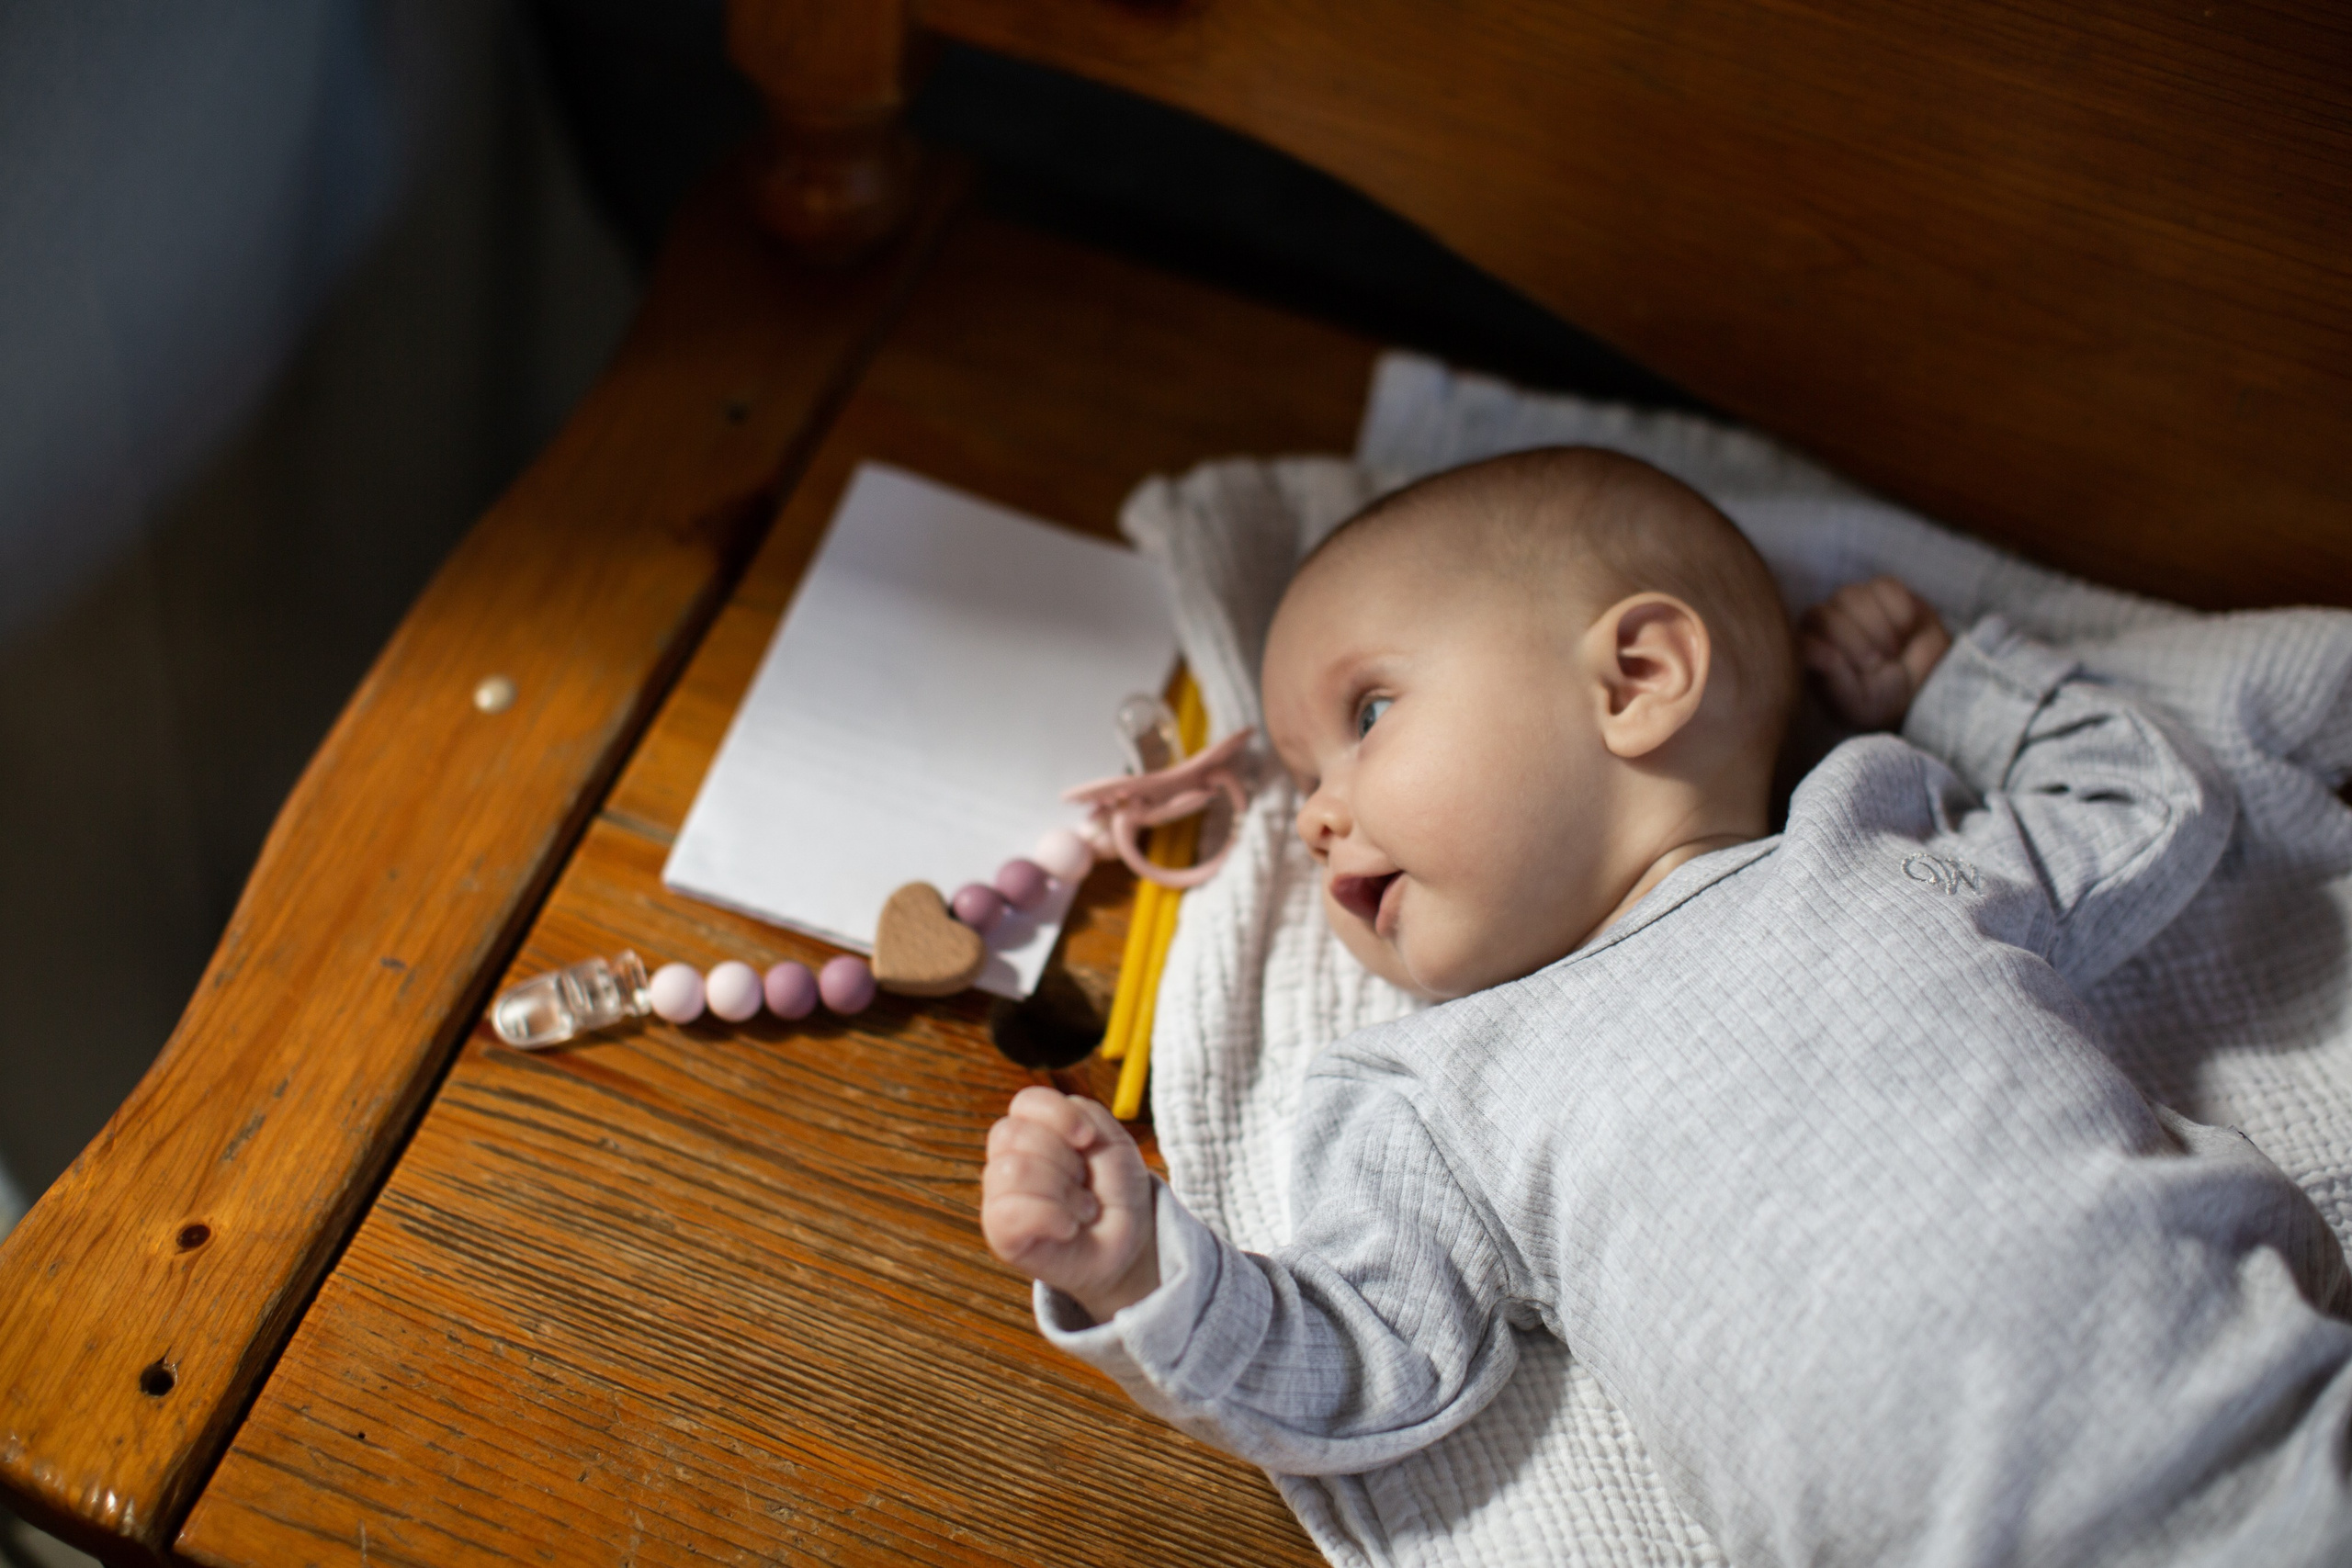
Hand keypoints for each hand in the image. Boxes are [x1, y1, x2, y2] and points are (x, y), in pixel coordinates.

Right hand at [981, 1086, 1159, 1321]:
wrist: (1129, 1244)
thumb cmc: (1116, 1191)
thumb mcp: (1113, 1141)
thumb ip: (1084, 1114)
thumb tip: (1048, 1131)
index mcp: (1035, 1129)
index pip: (1026, 1102)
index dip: (1059, 1115)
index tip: (1088, 1139)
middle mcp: (1010, 1158)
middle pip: (1013, 1134)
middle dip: (1064, 1159)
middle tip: (1084, 1182)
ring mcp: (1001, 1195)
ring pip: (1012, 1170)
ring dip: (1062, 1192)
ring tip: (1081, 1208)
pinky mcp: (1000, 1233)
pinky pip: (1008, 1212)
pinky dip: (1051, 1217)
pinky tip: (1068, 1227)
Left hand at [1799, 576, 1952, 729]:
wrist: (1926, 686)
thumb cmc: (1883, 700)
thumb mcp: (1858, 704)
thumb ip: (1832, 676)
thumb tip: (1816, 648)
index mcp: (1810, 651)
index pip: (1801, 638)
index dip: (1827, 652)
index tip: (1851, 670)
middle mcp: (1823, 623)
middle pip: (1822, 614)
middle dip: (1855, 642)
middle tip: (1877, 664)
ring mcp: (1851, 603)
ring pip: (1852, 596)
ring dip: (1878, 628)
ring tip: (1892, 652)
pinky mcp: (1882, 590)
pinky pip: (1884, 587)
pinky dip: (1900, 610)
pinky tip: (1907, 630)